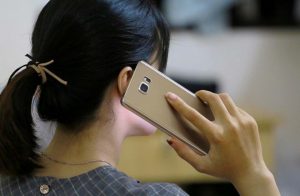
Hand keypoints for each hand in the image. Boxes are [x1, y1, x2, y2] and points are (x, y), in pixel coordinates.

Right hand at [165, 90, 279, 195]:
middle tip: (197, 96)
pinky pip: (235, 107)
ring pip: (225, 98)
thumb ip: (184, 152)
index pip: (193, 115)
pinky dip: (227, 108)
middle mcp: (230, 126)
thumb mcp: (201, 165)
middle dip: (202, 93)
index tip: (170, 96)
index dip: (179, 104)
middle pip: (213, 98)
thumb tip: (170, 140)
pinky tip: (223, 116)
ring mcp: (242, 121)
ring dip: (215, 98)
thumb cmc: (224, 169)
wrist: (251, 173)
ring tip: (210, 103)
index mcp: (216, 136)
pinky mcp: (250, 121)